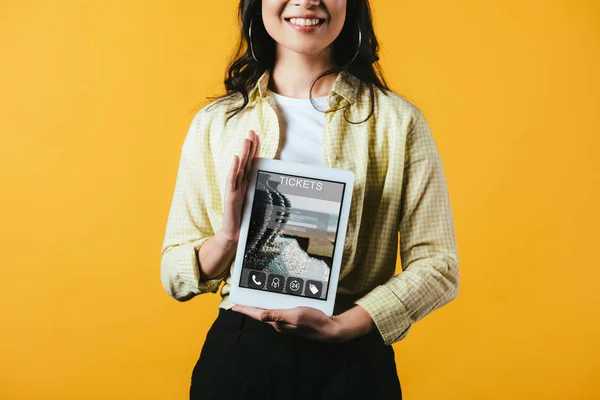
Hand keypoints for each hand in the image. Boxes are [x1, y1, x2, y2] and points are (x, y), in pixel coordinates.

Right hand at [216, 130, 260, 248]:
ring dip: (242, 153)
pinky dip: (233, 169)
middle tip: (251, 131)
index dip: (254, 149)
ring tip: (245, 140)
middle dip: (249, 146)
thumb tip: (278, 181)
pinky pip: (231, 181)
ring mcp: (234, 189)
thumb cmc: (246, 218)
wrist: (235, 234)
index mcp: (246, 183)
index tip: (257, 136)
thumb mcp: (258, 201)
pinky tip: (235, 159)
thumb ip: (264, 191)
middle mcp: (239, 183)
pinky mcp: (230, 197)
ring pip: (239, 168)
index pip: (251, 162)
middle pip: (245, 161)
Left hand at [231, 304, 375, 342]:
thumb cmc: (313, 321)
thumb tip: (260, 314)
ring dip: (259, 306)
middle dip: (249, 308)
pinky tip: (272, 301)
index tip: (234, 305)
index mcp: (277, 322)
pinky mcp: (292, 319)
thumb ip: (277, 315)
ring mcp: (286, 322)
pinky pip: (278, 312)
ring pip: (268, 312)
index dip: (245, 309)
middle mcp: (279, 323)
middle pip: (260, 313)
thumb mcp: (295, 315)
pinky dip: (271, 306)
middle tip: (239, 300)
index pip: (257, 314)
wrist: (328, 329)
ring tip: (251, 299)